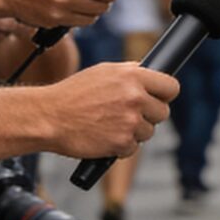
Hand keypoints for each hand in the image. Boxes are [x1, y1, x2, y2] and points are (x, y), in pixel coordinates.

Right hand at [46, 62, 176, 158]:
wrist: (48, 116)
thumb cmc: (72, 94)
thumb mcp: (102, 72)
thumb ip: (129, 72)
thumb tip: (148, 72)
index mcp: (133, 75)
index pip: (171, 87)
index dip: (165, 95)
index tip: (159, 99)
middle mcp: (135, 97)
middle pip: (163, 112)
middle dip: (148, 116)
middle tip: (128, 115)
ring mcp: (130, 121)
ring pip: (149, 132)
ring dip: (134, 132)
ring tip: (110, 125)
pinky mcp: (122, 142)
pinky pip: (133, 148)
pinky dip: (121, 146)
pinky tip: (104, 136)